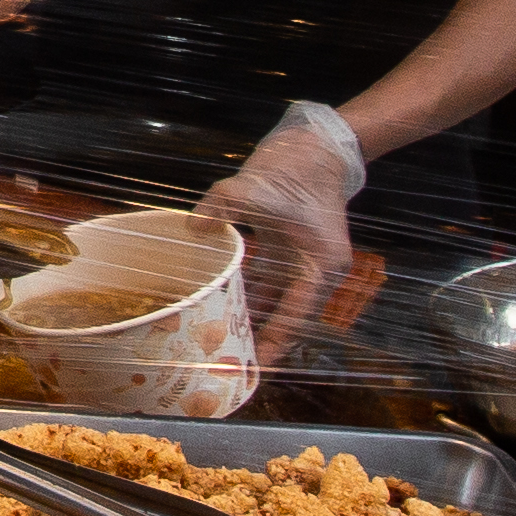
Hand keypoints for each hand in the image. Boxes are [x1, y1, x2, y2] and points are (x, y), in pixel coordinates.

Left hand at [204, 107, 366, 361]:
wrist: (319, 146)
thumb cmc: (296, 168)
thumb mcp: (254, 188)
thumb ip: (222, 208)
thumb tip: (195, 227)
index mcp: (320, 267)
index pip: (294, 319)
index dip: (271, 347)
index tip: (250, 369)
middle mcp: (318, 272)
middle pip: (287, 319)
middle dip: (258, 340)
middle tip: (227, 362)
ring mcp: (305, 263)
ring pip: (276, 303)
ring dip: (251, 319)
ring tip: (220, 341)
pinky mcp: (292, 252)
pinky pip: (270, 283)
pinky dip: (249, 294)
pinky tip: (222, 305)